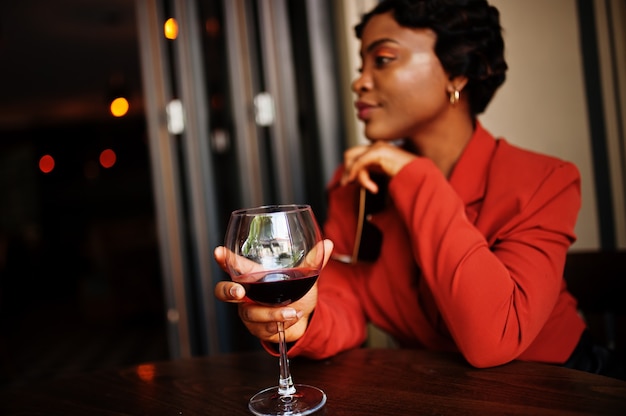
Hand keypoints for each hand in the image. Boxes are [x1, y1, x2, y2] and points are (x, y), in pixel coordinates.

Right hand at [213, 239, 333, 342]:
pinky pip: (262, 328)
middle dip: (228, 291)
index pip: (233, 265)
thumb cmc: (297, 292)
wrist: (304, 318)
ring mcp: (249, 312)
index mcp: (253, 275)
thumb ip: (314, 261)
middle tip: (240, 292)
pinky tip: (292, 318)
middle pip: (224, 292)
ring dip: (271, 312)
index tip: (219, 252)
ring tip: (292, 311)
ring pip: (249, 313)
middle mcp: (246, 294)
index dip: (223, 259)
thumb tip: (328, 243)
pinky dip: (279, 323)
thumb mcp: (306, 276)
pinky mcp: (257, 329)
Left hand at [340, 141, 416, 192]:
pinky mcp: (378, 152)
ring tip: (369, 187)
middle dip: (346, 170)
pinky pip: (361, 164)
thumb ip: (373, 172)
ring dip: (355, 175)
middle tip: (346, 184)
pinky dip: (361, 176)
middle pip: (350, 154)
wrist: (420, 174)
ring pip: (353, 159)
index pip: (355, 155)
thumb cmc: (407, 177)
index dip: (349, 169)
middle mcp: (376, 146)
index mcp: (377, 150)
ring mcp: (377, 147)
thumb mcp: (385, 174)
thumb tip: (356, 181)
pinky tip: (371, 187)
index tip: (349, 183)